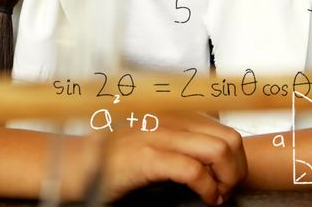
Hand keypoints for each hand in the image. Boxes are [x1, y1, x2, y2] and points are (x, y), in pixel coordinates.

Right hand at [80, 112, 246, 204]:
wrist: (75, 164)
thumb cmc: (113, 156)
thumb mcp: (152, 137)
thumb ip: (180, 137)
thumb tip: (216, 154)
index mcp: (174, 114)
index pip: (226, 129)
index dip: (236, 158)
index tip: (228, 178)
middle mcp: (170, 119)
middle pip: (229, 138)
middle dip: (237, 169)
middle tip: (226, 189)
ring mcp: (158, 135)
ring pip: (218, 151)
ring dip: (226, 179)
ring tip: (216, 194)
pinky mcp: (146, 157)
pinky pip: (193, 171)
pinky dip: (207, 189)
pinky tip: (204, 198)